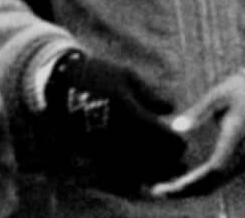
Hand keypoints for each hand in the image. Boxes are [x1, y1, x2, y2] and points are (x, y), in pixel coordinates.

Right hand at [40, 51, 187, 188]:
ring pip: (131, 163)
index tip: (183, 144)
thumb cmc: (99, 75)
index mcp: (126, 108)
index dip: (172, 141)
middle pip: (146, 152)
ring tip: (165, 166)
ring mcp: (101, 142)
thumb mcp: (127, 76)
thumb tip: (171, 107)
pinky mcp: (90, 150)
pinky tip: (142, 167)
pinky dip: (132, 170)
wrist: (61, 84)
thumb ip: (150, 94)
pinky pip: (115, 166)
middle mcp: (114, 130)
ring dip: (151, 168)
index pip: (155, 132)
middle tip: (179, 158)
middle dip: (165, 158)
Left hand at [159, 72, 244, 196]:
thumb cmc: (239, 90)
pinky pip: (220, 180)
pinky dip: (201, 185)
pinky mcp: (243, 163)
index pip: (217, 165)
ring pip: (217, 184)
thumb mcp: (219, 94)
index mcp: (238, 132)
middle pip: (214, 182)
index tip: (171, 184)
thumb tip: (175, 127)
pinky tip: (181, 183)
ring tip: (164, 189)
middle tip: (158, 190)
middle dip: (186, 190)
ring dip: (191, 190)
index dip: (194, 179)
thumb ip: (198, 111)